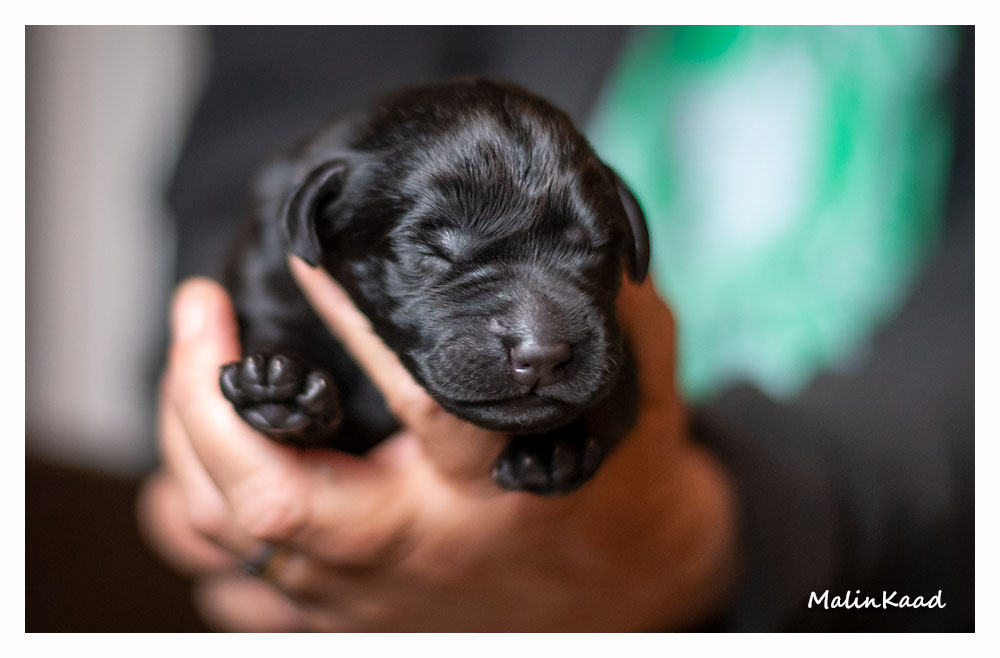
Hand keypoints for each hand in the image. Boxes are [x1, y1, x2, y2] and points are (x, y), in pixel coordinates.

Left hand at [138, 259, 735, 630]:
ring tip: (190, 370)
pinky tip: (198, 470)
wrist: (631, 590)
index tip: (304, 258)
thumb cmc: (626, 482)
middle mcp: (417, 543)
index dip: (349, 323)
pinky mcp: (352, 619)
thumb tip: (568, 220)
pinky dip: (198, 525)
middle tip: (202, 308)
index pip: (412, 399)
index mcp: (489, 480)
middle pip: (272, 495)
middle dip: (203, 396)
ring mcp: (372, 594)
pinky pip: (236, 592)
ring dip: (187, 451)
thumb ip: (608, 309)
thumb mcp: (641, 382)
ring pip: (234, 542)